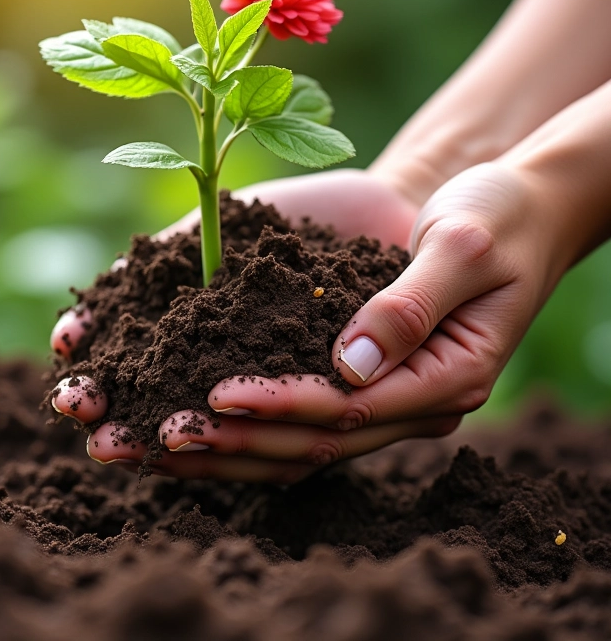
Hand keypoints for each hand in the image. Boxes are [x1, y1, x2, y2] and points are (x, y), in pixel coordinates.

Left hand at [84, 162, 563, 481]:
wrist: (509, 209)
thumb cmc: (495, 218)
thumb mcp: (462, 247)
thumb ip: (411, 304)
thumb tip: (352, 364)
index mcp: (447, 379)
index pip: (348, 410)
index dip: (279, 405)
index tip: (214, 396)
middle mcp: (411, 401)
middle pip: (313, 443)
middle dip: (234, 442)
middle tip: (157, 437)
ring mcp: (385, 393)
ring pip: (297, 443)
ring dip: (224, 447)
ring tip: (149, 444)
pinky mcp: (360, 374)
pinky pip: (297, 414)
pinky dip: (243, 422)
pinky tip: (188, 419)